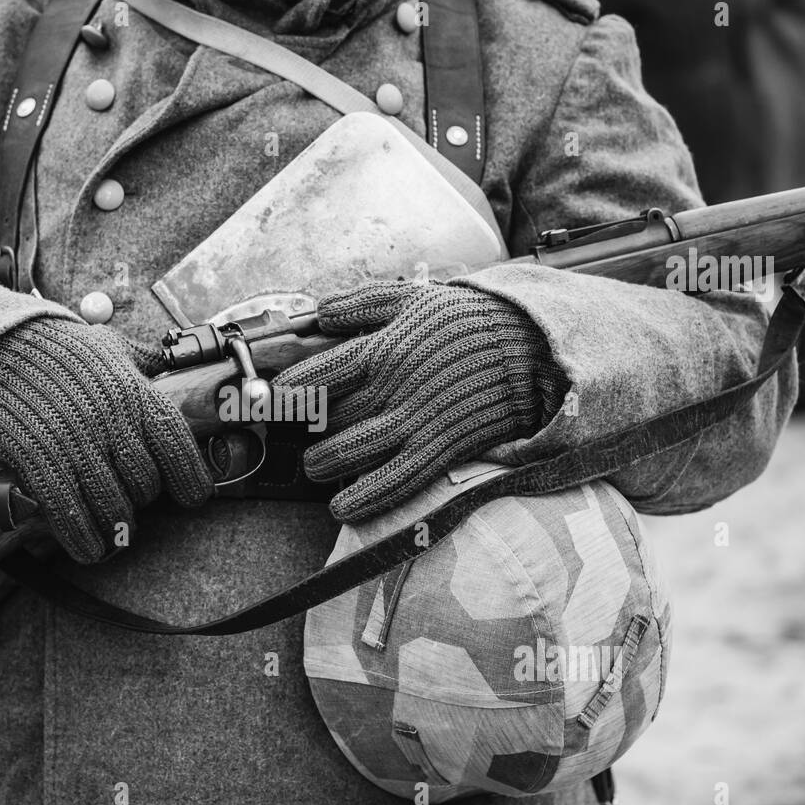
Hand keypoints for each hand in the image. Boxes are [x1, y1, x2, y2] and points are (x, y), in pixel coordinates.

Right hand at [0, 318, 211, 562]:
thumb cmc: (59, 348)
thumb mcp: (110, 346)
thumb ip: (144, 362)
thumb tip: (173, 366)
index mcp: (136, 391)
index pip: (177, 446)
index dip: (190, 480)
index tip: (192, 497)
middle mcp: (111, 419)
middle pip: (145, 484)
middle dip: (142, 499)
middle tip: (131, 501)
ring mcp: (75, 440)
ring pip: (112, 505)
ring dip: (116, 526)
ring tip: (114, 532)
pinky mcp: (38, 457)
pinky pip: (68, 510)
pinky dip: (81, 537)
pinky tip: (89, 549)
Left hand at [275, 280, 566, 522]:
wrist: (531, 347)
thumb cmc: (468, 320)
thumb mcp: (415, 297)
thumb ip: (364, 302)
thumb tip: (319, 312)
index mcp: (382, 347)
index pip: (317, 373)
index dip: (288, 388)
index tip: (274, 396)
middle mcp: (391, 387)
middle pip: (328, 415)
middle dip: (305, 427)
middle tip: (298, 431)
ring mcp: (415, 421)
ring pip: (350, 450)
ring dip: (323, 462)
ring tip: (316, 465)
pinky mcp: (439, 449)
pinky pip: (393, 480)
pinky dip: (364, 498)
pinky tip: (341, 507)